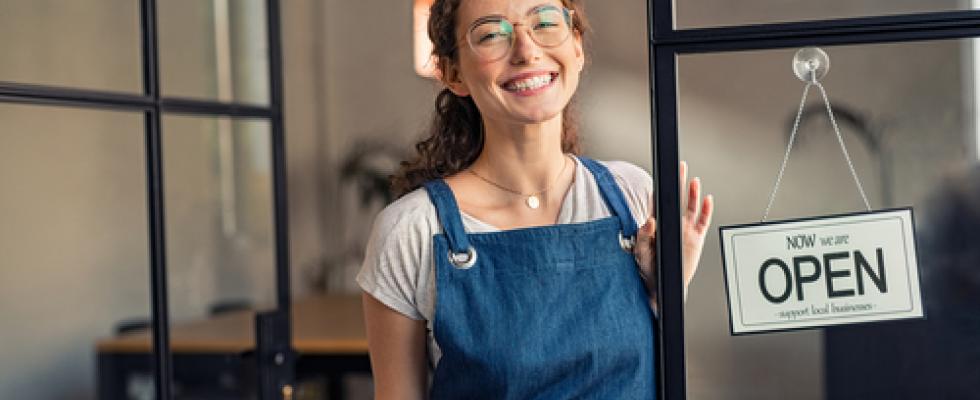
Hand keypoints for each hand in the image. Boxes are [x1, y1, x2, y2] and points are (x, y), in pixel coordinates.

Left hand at [634, 161, 713, 310]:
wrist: (662, 284)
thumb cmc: (649, 268)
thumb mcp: (642, 252)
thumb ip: (644, 237)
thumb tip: (648, 221)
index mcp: (658, 225)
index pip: (659, 201)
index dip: (662, 188)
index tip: (663, 173)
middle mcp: (673, 224)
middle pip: (677, 199)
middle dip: (679, 182)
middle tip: (681, 167)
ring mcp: (685, 230)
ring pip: (690, 208)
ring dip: (693, 194)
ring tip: (694, 182)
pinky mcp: (695, 238)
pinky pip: (702, 222)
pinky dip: (706, 210)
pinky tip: (707, 200)